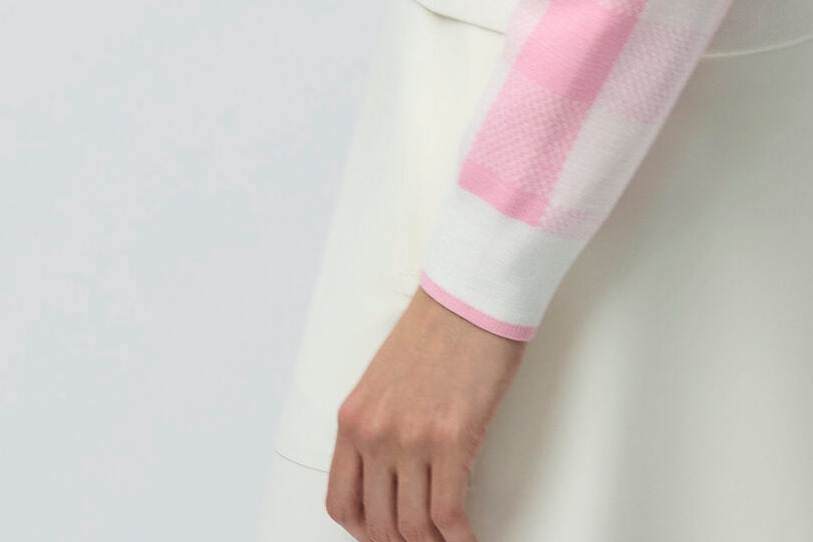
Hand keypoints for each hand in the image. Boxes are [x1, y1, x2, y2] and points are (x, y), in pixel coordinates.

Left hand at [326, 284, 525, 539]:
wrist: (471, 295)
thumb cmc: (437, 328)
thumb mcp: (385, 379)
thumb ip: (380, 426)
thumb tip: (394, 477)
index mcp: (353, 419)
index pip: (341, 502)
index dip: (364, 532)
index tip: (383, 536)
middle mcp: (375, 434)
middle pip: (380, 523)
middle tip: (424, 541)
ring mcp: (412, 438)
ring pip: (414, 527)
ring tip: (450, 540)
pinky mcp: (453, 438)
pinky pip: (448, 514)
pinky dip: (460, 537)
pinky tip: (469, 537)